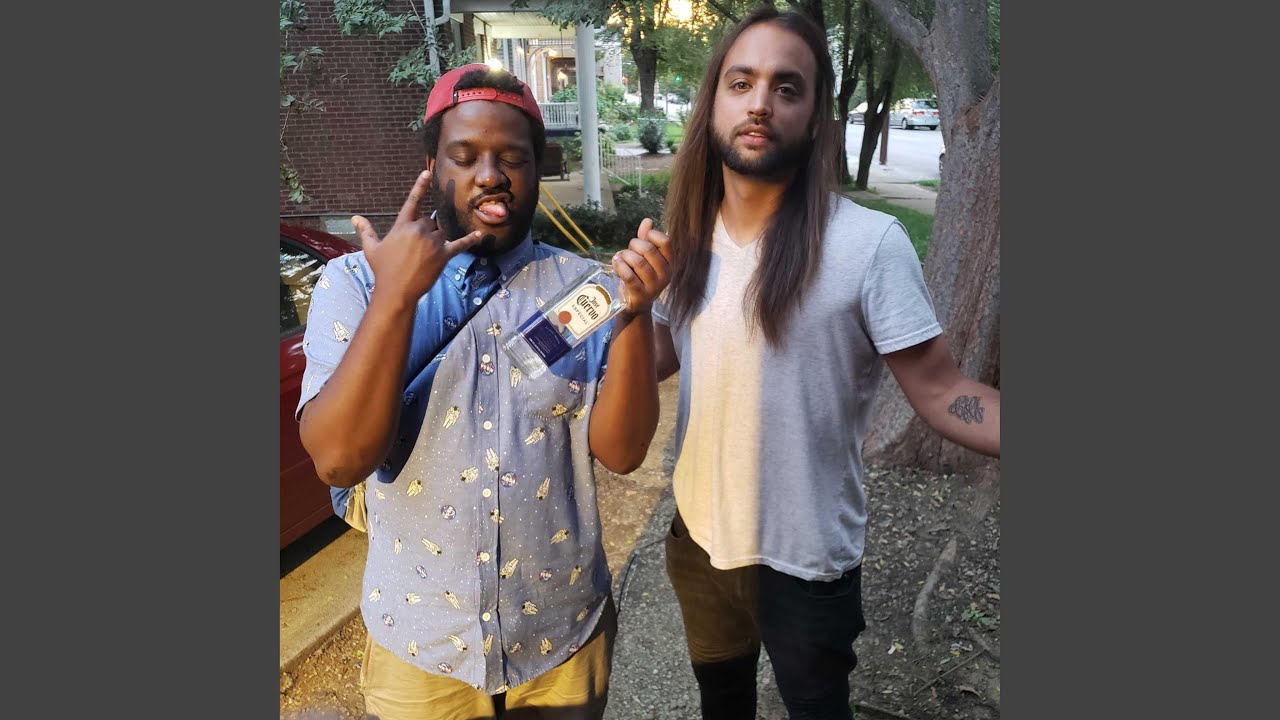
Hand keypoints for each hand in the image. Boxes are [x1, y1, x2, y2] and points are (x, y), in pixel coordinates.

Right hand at [351, 169, 482, 305]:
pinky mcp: (443, 255)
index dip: (420, 186)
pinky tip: (480, 235)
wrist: (396, 291)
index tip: (427, 172)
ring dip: (436, 240)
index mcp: (402, 226)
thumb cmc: (382, 270)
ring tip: (424, 257)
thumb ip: (366, 230)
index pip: (412, 201)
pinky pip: (459, 244)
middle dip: (425, 232)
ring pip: (440, 232)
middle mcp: (419, 230)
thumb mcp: (371, 249)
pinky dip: (470, 240)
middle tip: (415, 251)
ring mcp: (432, 242)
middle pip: (429, 221)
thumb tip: (354, 218)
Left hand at [611, 217, 671, 314]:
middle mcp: (665, 274)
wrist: (637, 304)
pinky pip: (629, 275)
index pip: (666, 242)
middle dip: (634, 245)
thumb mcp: (645, 256)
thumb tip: (647, 221)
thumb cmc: (641, 276)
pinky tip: (616, 262)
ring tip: (620, 257)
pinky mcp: (639, 294)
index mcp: (670, 263)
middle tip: (628, 250)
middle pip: (649, 250)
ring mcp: (654, 286)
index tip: (643, 238)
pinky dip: (620, 266)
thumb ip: (646, 239)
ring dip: (625, 255)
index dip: (651, 235)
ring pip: (637, 261)